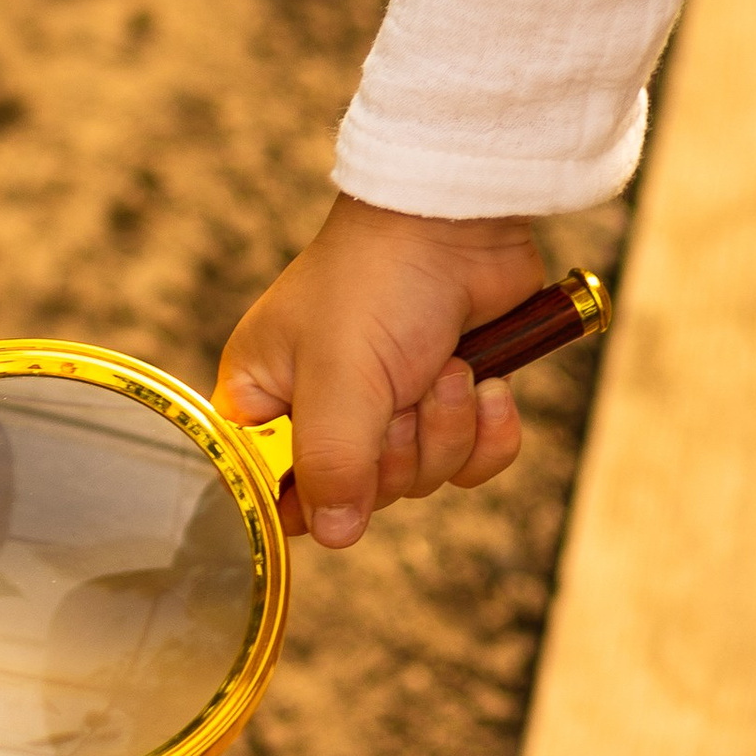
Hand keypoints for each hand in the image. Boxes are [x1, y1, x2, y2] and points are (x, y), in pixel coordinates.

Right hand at [215, 196, 549, 547]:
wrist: (458, 220)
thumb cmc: (377, 280)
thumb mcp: (341, 378)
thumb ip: (332, 463)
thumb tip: (333, 536)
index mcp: (266, 398)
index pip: (268, 488)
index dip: (307, 500)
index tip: (342, 483)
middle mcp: (322, 410)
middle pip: (359, 495)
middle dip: (400, 451)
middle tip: (405, 395)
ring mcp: (388, 407)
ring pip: (420, 480)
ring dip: (447, 429)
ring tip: (449, 369)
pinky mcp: (447, 400)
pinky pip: (470, 463)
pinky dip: (489, 432)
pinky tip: (489, 385)